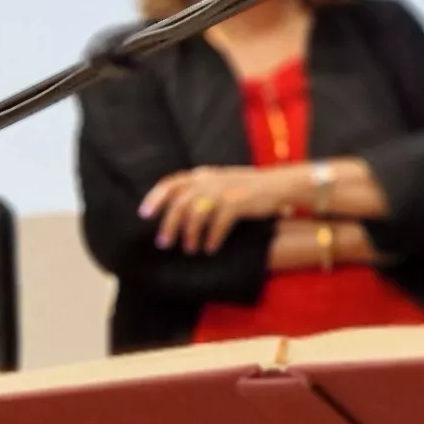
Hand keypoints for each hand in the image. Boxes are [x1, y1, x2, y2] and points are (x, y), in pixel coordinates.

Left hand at [139, 165, 308, 251]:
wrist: (278, 184)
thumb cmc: (248, 188)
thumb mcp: (221, 182)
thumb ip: (201, 190)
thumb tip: (177, 210)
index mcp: (203, 174)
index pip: (172, 183)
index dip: (155, 198)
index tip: (144, 214)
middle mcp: (210, 180)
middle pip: (180, 202)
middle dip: (169, 224)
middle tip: (164, 243)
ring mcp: (223, 190)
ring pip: (196, 214)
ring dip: (189, 234)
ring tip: (189, 249)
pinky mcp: (238, 202)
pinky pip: (218, 223)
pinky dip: (212, 238)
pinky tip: (210, 249)